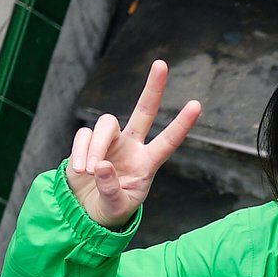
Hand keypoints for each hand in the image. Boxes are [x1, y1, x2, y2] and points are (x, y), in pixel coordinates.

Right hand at [65, 59, 200, 228]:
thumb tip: (101, 165)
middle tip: (162, 64)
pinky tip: (80, 170)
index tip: (197, 105)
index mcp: (146, 163)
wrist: (85, 212)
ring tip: (88, 171)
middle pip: (143, 111)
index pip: (167, 141)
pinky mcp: (86, 142)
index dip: (181, 124)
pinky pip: (84, 136)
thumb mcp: (116, 208)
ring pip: (106, 125)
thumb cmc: (110, 210)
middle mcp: (131, 147)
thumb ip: (111, 190)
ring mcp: (110, 142)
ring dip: (96, 147)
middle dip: (153, 88)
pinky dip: (80, 152)